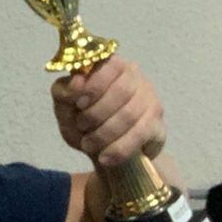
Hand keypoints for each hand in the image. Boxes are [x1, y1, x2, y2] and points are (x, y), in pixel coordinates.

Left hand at [51, 55, 165, 166]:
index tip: (79, 104)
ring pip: (130, 114)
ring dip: (104, 134)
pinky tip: (105, 158)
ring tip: (88, 145)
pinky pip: (140, 135)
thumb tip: (77, 80)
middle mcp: (135, 77)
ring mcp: (150, 100)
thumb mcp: (65, 109)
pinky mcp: (157, 125)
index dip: (94, 85)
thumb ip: (64, 93)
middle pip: (121, 91)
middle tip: (82, 127)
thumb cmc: (84, 124)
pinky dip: (119, 149)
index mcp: (110, 66)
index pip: (110, 64)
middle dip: (96, 113)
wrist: (104, 153)